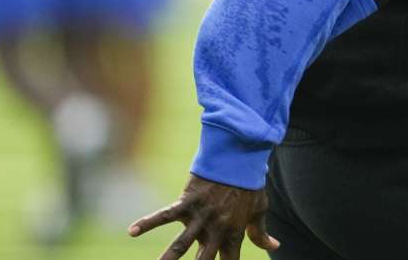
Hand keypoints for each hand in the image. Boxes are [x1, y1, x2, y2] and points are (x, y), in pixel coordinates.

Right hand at [129, 174, 279, 259]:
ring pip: (181, 245)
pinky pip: (165, 214)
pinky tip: (132, 231)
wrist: (240, 157)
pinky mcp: (187, 202)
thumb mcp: (259, 210)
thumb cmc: (250, 185)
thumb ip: (262, 233)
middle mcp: (216, 230)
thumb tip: (276, 247)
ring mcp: (200, 217)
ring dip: (167, 259)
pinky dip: (147, 222)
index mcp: (234, 235)